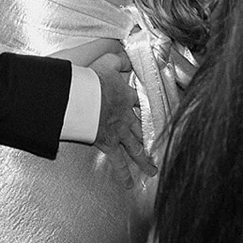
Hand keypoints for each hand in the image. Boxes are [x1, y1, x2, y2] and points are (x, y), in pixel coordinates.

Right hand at [89, 51, 155, 187]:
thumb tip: (127, 58)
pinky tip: (129, 184)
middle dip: (151, 138)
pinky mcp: (109, 144)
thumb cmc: (91, 80)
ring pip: (136, 149)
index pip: (141, 102)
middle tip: (160, 146)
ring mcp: (119, 132)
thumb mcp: (107, 62)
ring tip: (152, 170)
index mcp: (126, 97)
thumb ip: (119, 60)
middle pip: (142, 129)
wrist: (82, 97)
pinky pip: (118, 162)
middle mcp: (127, 117)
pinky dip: (124, 173)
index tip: (154, 109)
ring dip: (144, 160)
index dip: (148, 105)